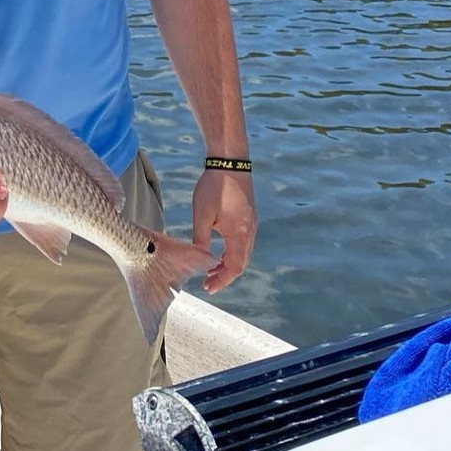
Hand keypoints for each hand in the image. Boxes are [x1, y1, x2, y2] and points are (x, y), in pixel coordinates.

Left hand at [192, 167, 257, 293]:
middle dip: (224, 275)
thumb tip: (200, 258)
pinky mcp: (249, 216)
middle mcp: (250, 232)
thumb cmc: (214, 186)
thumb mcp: (202, 214)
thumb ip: (201, 238)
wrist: (230, 162)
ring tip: (211, 269)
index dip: (222, 280)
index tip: (209, 287)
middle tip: (208, 282)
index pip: (234, 267)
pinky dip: (231, 251)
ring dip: (228, 263)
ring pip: (243, 253)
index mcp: (239, 234)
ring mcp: (251, 224)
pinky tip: (219, 250)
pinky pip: (243, 242)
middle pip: (241, 263)